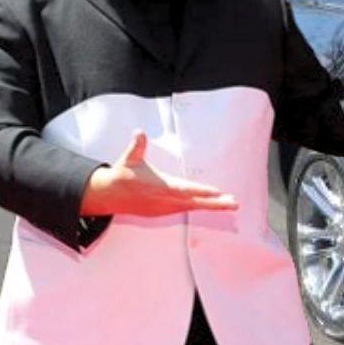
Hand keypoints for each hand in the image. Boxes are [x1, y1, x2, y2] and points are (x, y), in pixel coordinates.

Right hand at [80, 131, 240, 217]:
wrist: (108, 196)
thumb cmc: (122, 174)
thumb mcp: (128, 158)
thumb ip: (137, 146)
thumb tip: (139, 132)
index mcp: (158, 186)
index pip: (183, 189)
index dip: (200, 191)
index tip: (217, 192)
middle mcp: (164, 200)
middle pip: (194, 203)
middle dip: (215, 203)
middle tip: (234, 203)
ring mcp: (164, 208)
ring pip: (192, 207)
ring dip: (212, 206)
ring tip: (232, 204)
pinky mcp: (164, 212)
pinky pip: (186, 210)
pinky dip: (200, 207)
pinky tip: (215, 205)